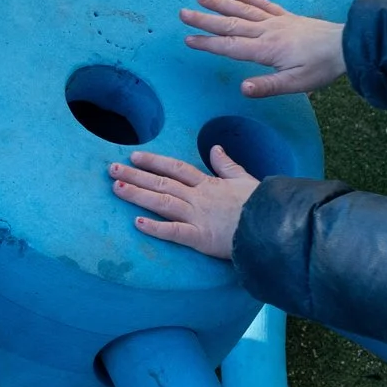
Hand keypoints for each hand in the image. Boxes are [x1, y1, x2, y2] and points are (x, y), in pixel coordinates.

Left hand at [110, 148, 258, 259]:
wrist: (276, 225)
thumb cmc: (262, 205)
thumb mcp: (245, 180)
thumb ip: (227, 165)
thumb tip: (216, 148)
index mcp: (209, 184)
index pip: (176, 168)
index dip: (154, 161)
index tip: (134, 156)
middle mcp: (199, 197)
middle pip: (162, 183)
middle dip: (135, 175)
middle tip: (111, 168)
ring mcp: (198, 217)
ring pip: (162, 202)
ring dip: (138, 194)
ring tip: (116, 187)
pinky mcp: (201, 238)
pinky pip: (175, 232)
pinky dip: (156, 227)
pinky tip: (137, 223)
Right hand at [179, 0, 345, 96]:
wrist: (347, 45)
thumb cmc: (322, 67)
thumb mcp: (296, 83)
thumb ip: (268, 86)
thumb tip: (242, 89)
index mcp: (266, 49)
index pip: (230, 47)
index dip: (207, 44)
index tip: (188, 40)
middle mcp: (267, 31)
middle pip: (230, 25)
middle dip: (205, 20)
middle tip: (182, 13)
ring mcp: (276, 21)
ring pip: (243, 11)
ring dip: (220, 3)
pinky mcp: (286, 17)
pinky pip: (263, 5)